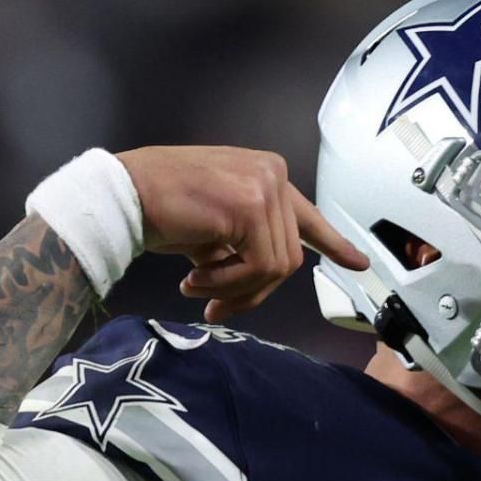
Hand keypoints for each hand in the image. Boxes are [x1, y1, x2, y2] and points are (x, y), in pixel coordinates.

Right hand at [114, 146, 369, 322]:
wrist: (122, 196)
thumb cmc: (158, 209)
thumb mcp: (215, 227)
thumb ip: (246, 243)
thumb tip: (267, 277)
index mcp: (266, 173)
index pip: (307, 215)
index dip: (333, 243)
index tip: (358, 263)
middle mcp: (273, 174)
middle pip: (288, 257)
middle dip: (251, 292)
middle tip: (213, 307)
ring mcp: (265, 187)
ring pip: (276, 268)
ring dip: (232, 290)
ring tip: (195, 286)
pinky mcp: (251, 208)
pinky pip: (258, 269)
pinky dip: (225, 286)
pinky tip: (193, 278)